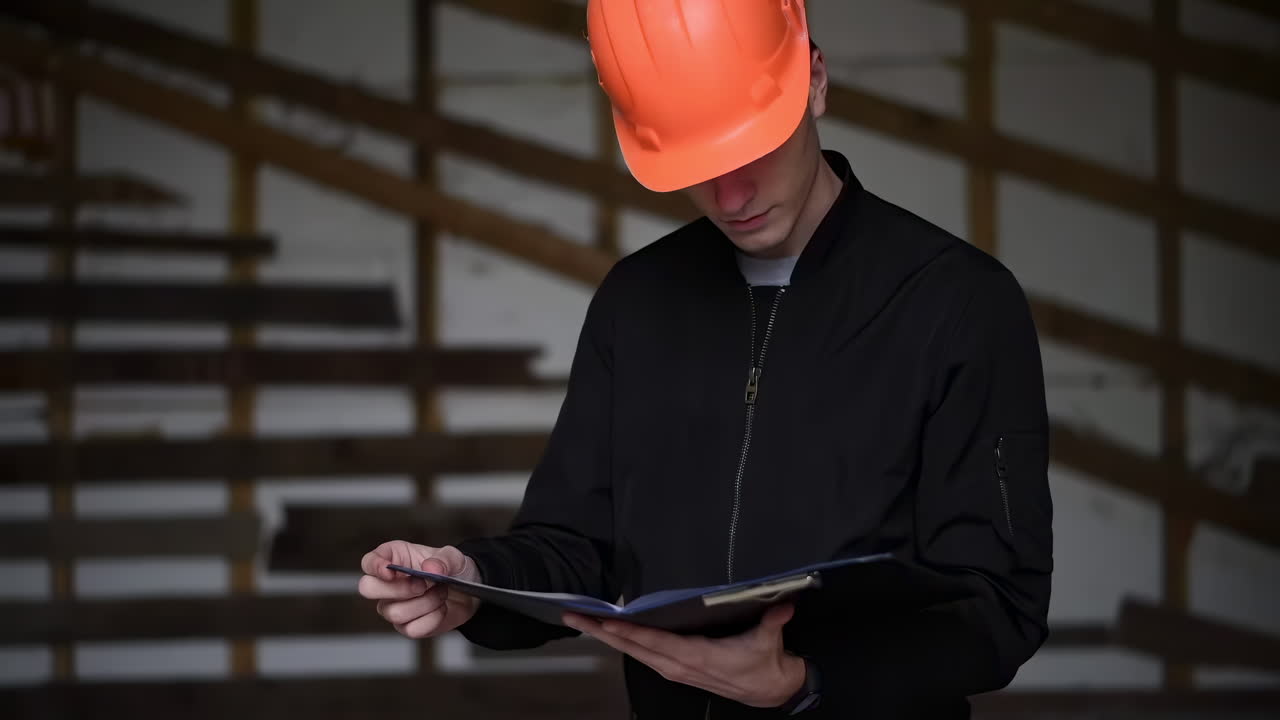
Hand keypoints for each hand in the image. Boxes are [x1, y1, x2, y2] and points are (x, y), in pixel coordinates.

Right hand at [358, 540, 481, 638]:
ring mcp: (394, 607)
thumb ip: (444, 560)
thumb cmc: (453, 569)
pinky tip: (441, 608)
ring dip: (424, 604)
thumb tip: (430, 568)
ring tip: (441, 593)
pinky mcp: (407, 626)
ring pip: (394, 613)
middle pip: (368, 588)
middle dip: (399, 588)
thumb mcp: (454, 557)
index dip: (374, 566)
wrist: (469, 593)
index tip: (390, 571)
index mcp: (395, 558)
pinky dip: (432, 619)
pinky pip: (412, 629)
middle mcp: (388, 584)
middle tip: (423, 584)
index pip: (369, 561)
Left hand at [563, 604, 805, 707]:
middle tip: (573, 616)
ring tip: (582, 621)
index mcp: (696, 656)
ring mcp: (675, 668)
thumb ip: (773, 621)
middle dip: (601, 632)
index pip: (654, 642)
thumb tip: (782, 604)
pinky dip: (623, 643)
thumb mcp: (769, 641)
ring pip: (633, 652)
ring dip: (607, 637)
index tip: (603, 621)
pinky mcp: (676, 668)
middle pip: (633, 647)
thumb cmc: (764, 663)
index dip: (627, 632)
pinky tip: (609, 633)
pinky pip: (643, 654)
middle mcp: (679, 664)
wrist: (770, 690)